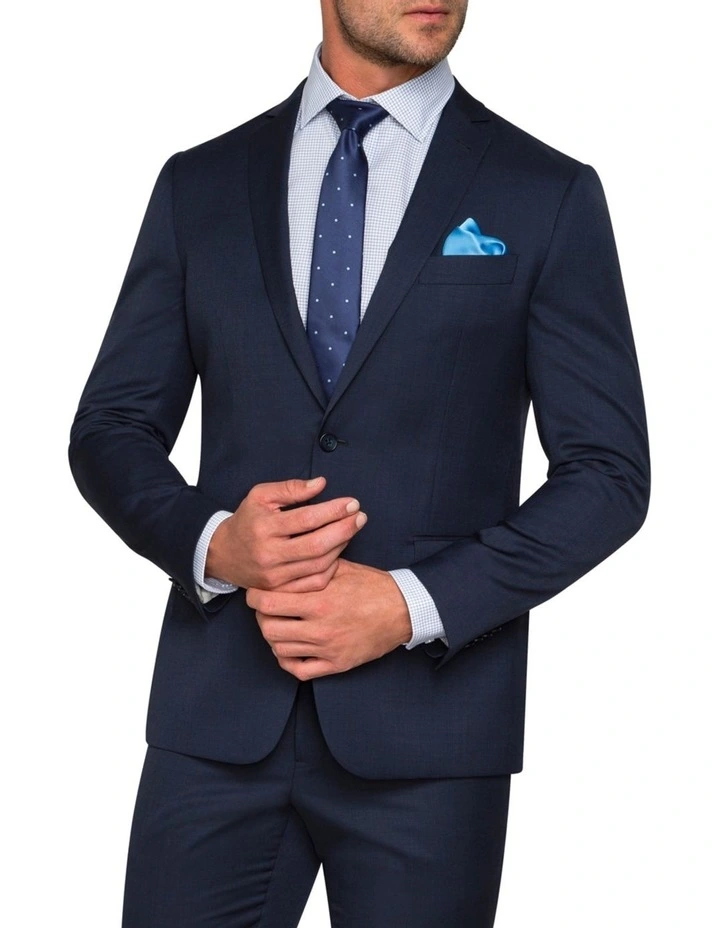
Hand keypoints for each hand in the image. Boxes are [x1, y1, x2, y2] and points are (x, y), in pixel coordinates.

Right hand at [206, 477, 366, 591]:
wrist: (224, 554)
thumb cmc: (247, 520)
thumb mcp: (261, 496)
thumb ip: (291, 488)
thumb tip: (321, 484)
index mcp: (264, 527)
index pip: (306, 519)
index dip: (333, 511)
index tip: (352, 502)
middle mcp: (269, 554)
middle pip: (316, 545)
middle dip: (344, 530)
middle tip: (360, 517)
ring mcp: (274, 576)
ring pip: (318, 565)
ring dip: (340, 547)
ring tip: (351, 530)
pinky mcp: (279, 590)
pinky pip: (313, 582)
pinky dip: (330, 568)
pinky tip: (338, 552)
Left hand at [247, 558, 412, 679]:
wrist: (403, 610)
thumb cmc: (373, 586)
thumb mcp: (342, 567)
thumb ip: (312, 566)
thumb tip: (286, 559)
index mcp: (319, 601)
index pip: (268, 602)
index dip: (254, 596)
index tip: (255, 592)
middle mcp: (320, 627)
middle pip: (268, 628)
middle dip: (261, 617)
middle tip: (265, 609)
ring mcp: (327, 649)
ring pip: (280, 650)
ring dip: (274, 637)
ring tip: (279, 625)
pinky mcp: (336, 664)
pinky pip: (300, 671)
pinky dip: (288, 661)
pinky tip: (290, 649)